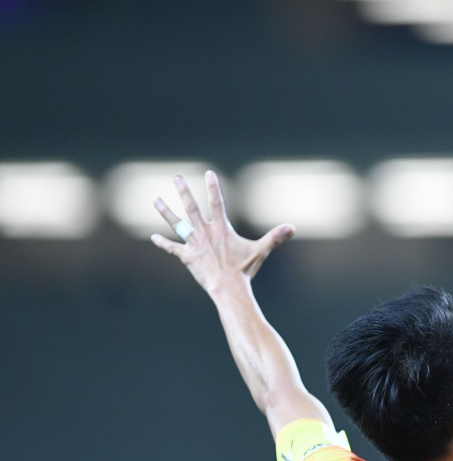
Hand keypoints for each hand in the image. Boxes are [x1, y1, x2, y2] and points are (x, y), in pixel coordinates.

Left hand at [151, 171, 294, 292]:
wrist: (228, 287)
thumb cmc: (244, 269)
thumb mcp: (261, 251)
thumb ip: (275, 237)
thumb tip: (292, 228)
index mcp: (222, 228)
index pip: (217, 202)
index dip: (213, 187)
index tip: (208, 173)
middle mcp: (205, 232)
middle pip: (192, 207)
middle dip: (184, 191)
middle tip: (176, 177)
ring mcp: (194, 244)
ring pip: (177, 224)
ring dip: (165, 211)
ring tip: (155, 200)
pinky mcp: (187, 257)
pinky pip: (172, 249)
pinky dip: (163, 243)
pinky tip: (152, 237)